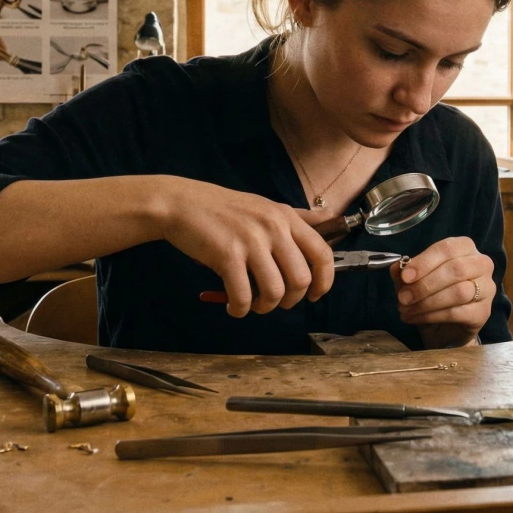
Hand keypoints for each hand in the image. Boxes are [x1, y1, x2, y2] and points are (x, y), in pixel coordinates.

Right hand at [158, 178, 334, 317]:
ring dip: (265, 307)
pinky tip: (233, 307)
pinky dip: (240, 310)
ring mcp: (251, 241)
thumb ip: (297, 217)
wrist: (181, 203)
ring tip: (252, 304)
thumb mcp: (265, 206)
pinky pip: (243, 296)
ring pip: (275, 292)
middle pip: (300, 279)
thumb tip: (332, 217)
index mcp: (286, 217)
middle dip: (291, 300)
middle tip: (274, 301)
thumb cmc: (222, 209)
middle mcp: (273, 227)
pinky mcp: (227, 255)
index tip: (315, 295)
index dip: (324, 281)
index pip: (322, 254)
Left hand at [392, 236, 493, 347]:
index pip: (447, 248)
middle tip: (403, 297)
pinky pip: (457, 312)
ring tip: (407, 309)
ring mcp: (487, 289)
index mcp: (464, 248)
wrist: (445, 327)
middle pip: (456, 269)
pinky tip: (416, 318)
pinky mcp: (483, 312)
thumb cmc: (433, 295)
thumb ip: (406, 273)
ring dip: (427, 302)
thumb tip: (397, 268)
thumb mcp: (415, 281)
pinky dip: (432, 316)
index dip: (425, 262)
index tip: (405, 276)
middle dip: (425, 284)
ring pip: (458, 292)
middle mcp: (481, 264)